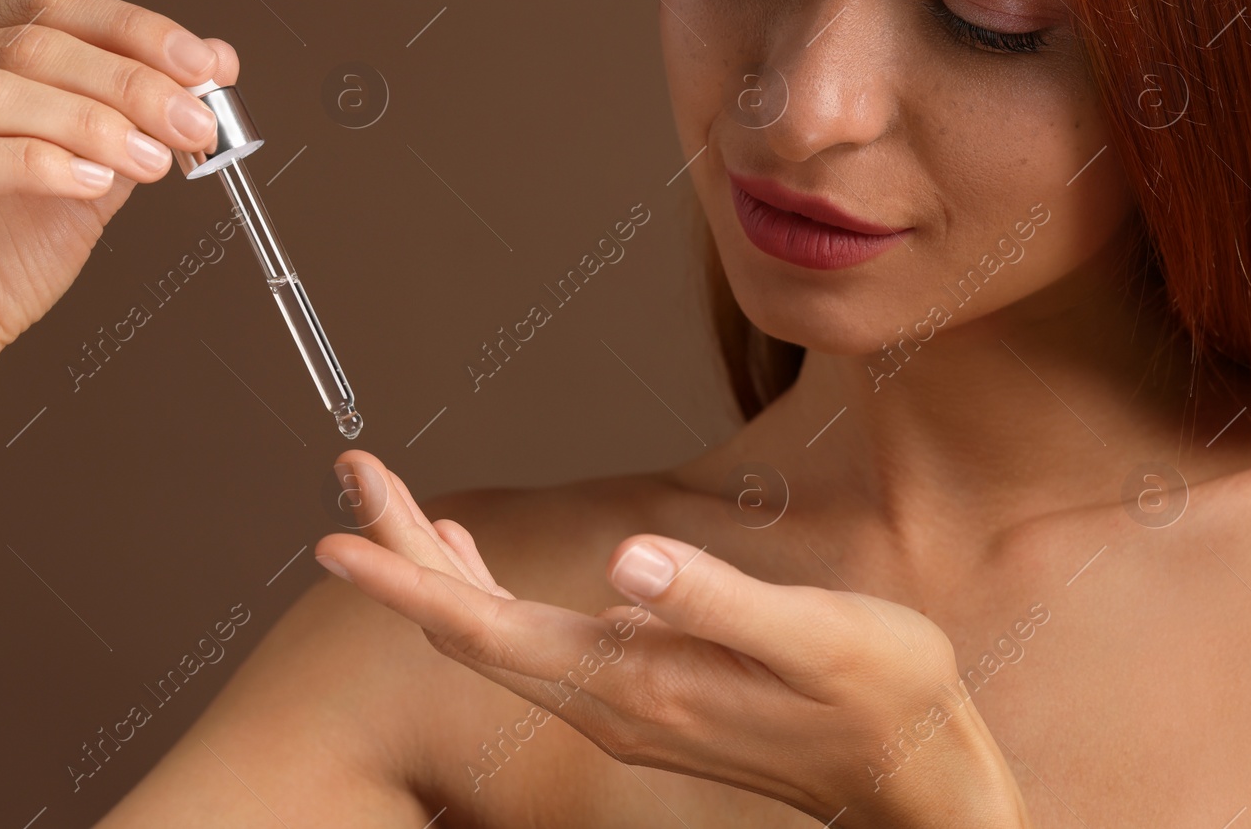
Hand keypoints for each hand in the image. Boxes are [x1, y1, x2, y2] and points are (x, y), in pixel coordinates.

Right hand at [0, 0, 236, 427]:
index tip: (208, 65)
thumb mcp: (89, 177)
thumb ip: (137, 119)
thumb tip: (214, 62)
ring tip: (150, 160)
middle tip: (193, 122)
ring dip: (87, 122)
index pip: (47, 5)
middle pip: (24, 43)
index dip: (135, 31)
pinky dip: (32, 165)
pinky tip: (88, 184)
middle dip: (127, 82)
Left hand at [313, 452, 1030, 827]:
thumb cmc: (882, 698)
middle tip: (352, 474)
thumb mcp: (816, 637)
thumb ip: (716, 601)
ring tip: (390, 502)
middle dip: (402, 550)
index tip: (334, 538)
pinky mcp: (641, 690)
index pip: (486, 629)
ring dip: (436, 568)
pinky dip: (485, 591)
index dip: (406, 580)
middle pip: (469, 626)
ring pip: (493, 632)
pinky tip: (473, 559)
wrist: (916, 777)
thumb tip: (626, 561)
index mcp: (635, 681)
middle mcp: (609, 699)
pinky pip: (529, 641)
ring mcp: (619, 701)